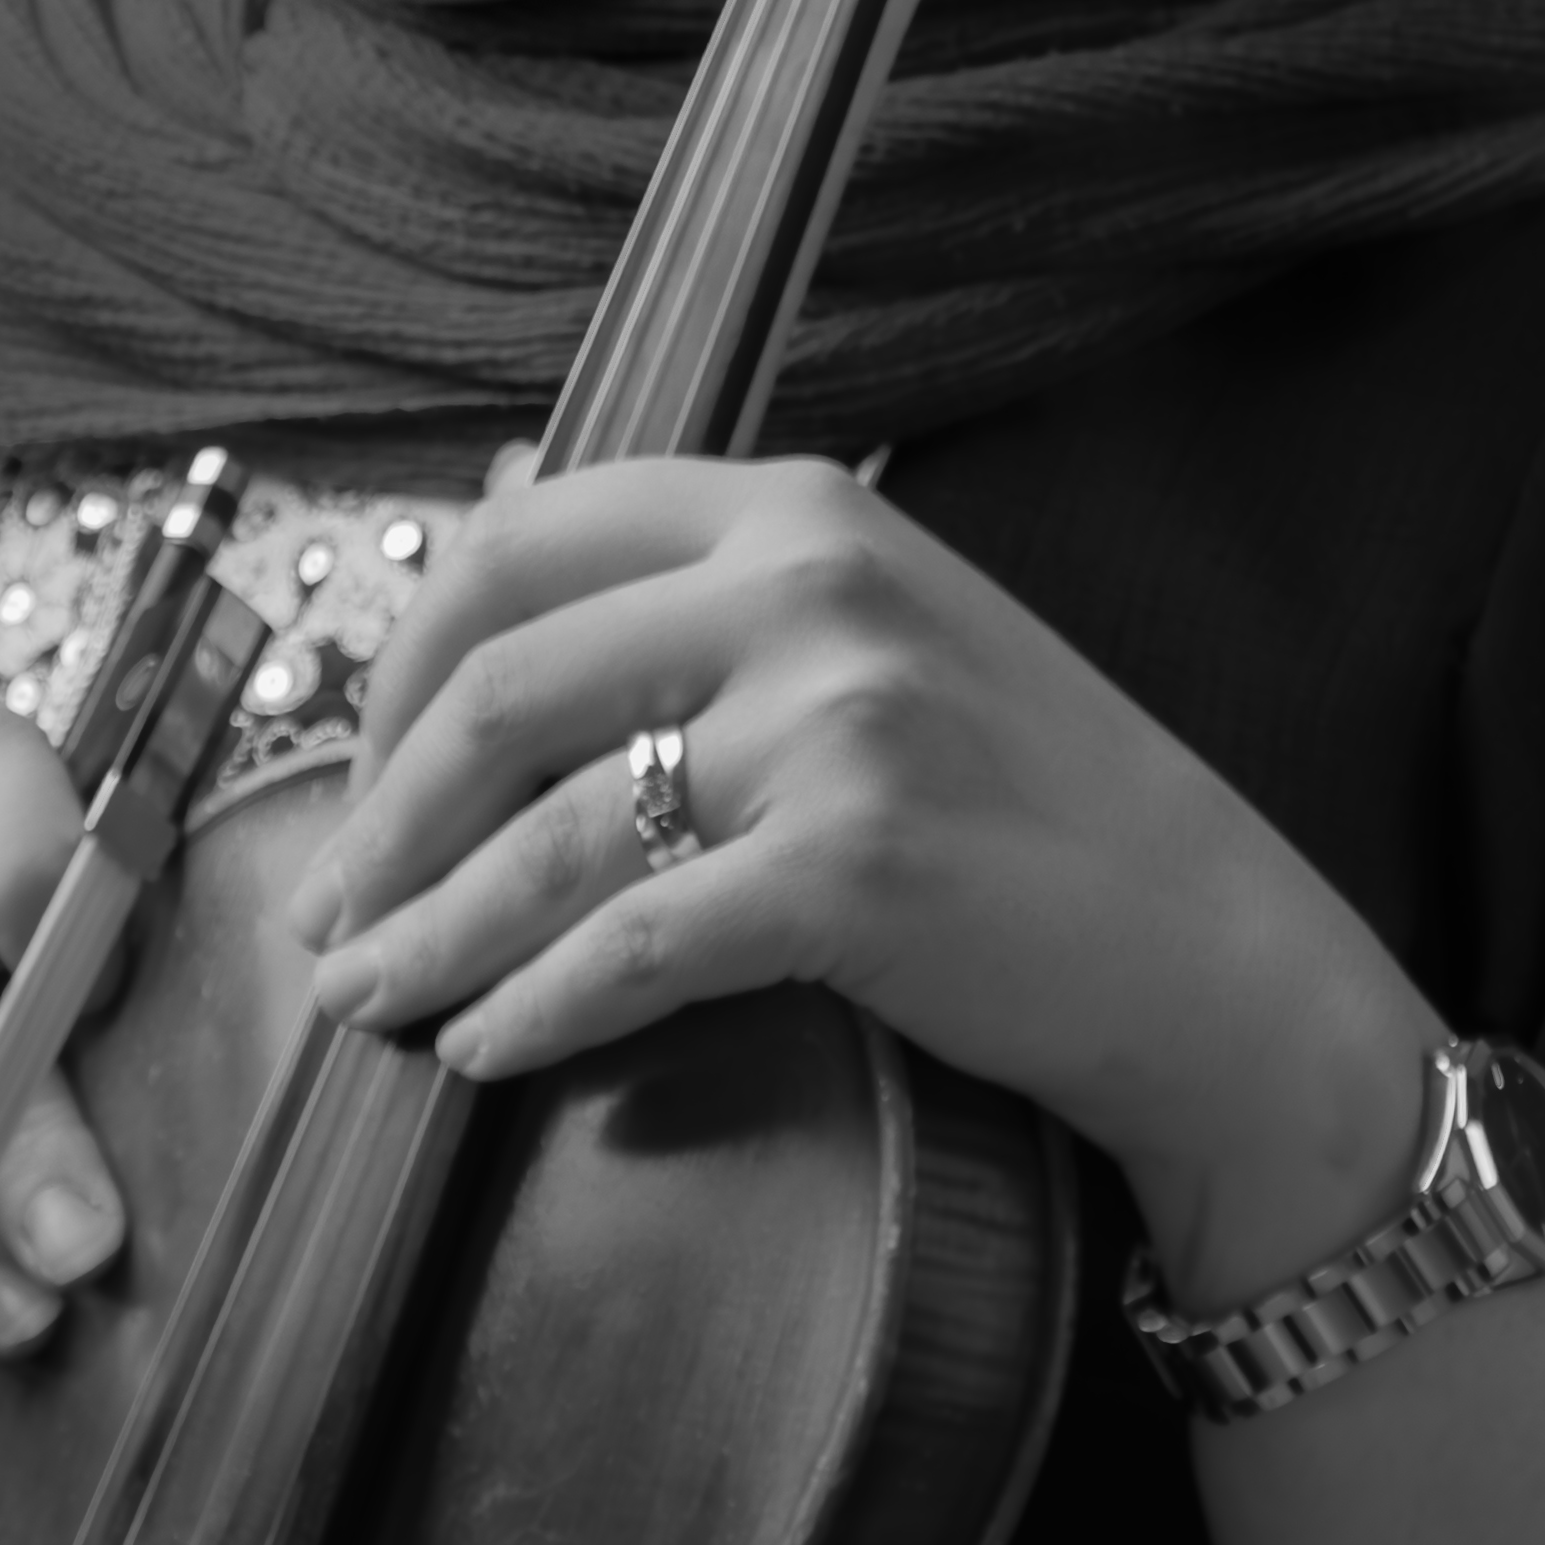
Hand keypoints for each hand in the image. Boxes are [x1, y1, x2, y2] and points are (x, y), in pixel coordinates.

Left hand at [291, 457, 1434, 1299]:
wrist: (1213, 950)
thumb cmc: (1031, 802)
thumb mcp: (880, 622)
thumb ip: (702, 573)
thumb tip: (490, 491)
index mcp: (799, 508)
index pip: (519, 541)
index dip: (402, 665)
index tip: (361, 769)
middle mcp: (813, 587)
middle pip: (501, 688)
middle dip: (383, 818)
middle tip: (330, 914)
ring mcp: (841, 724)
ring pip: (549, 831)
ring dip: (429, 934)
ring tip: (364, 1005)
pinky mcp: (859, 869)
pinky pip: (633, 945)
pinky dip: (533, 1008)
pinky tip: (485, 1053)